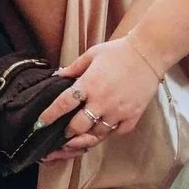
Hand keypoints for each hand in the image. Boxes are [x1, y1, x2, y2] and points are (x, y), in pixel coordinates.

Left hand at [36, 36, 163, 162]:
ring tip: (80, 137)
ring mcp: (118, 111)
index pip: (63, 104)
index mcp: (89, 84)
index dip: (50, 116)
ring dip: (86, 137)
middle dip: (68, 133)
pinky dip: (109, 133)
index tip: (40, 124)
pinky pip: (117, 132)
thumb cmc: (119, 51)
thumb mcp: (92, 54)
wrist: (149, 53)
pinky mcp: (133, 116)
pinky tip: (103, 130)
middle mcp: (102, 101)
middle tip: (64, 133)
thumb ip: (74, 68)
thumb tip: (58, 76)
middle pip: (78, 126)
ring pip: (97, 135)